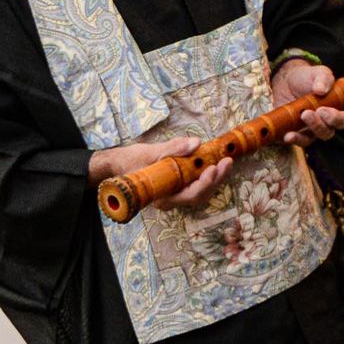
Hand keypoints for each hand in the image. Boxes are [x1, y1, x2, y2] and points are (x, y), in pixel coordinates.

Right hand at [90, 137, 233, 210]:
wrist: (117, 165)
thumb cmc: (129, 162)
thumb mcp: (149, 153)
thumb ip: (173, 149)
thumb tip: (196, 143)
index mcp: (163, 197)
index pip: (190, 196)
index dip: (205, 183)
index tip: (212, 168)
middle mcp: (171, 199)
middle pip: (200, 195)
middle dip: (216, 179)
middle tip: (227, 161)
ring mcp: (175, 193)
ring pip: (201, 191)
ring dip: (215, 177)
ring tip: (226, 161)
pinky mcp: (177, 185)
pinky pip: (196, 183)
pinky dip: (207, 174)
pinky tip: (215, 162)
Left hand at [269, 60, 343, 145]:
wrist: (285, 80)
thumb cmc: (306, 78)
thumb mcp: (318, 73)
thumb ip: (324, 78)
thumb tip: (321, 89)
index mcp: (333, 111)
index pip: (341, 121)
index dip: (335, 119)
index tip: (323, 110)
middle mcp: (321, 124)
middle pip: (326, 133)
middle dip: (317, 125)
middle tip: (307, 113)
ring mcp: (305, 130)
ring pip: (309, 139)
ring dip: (303, 135)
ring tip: (295, 122)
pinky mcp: (291, 132)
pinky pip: (292, 140)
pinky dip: (291, 139)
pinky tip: (287, 135)